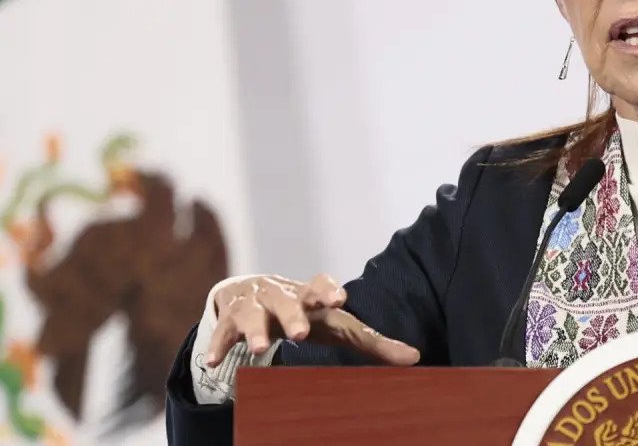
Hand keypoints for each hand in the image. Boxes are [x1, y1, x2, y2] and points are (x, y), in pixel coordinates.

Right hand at [203, 273, 419, 367]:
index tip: (339, 298)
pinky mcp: (228, 320)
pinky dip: (218, 344)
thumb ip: (373, 341)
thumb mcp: (337, 326)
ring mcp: (253, 305)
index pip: (321, 284)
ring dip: (255, 330)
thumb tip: (416, 358)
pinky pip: (221, 332)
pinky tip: (214, 361)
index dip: (328, 289)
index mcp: (311, 295)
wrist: (251, 292)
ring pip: (253, 314)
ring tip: (258, 347)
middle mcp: (282, 295)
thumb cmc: (306, 313)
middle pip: (287, 301)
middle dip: (293, 314)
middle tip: (300, 332)